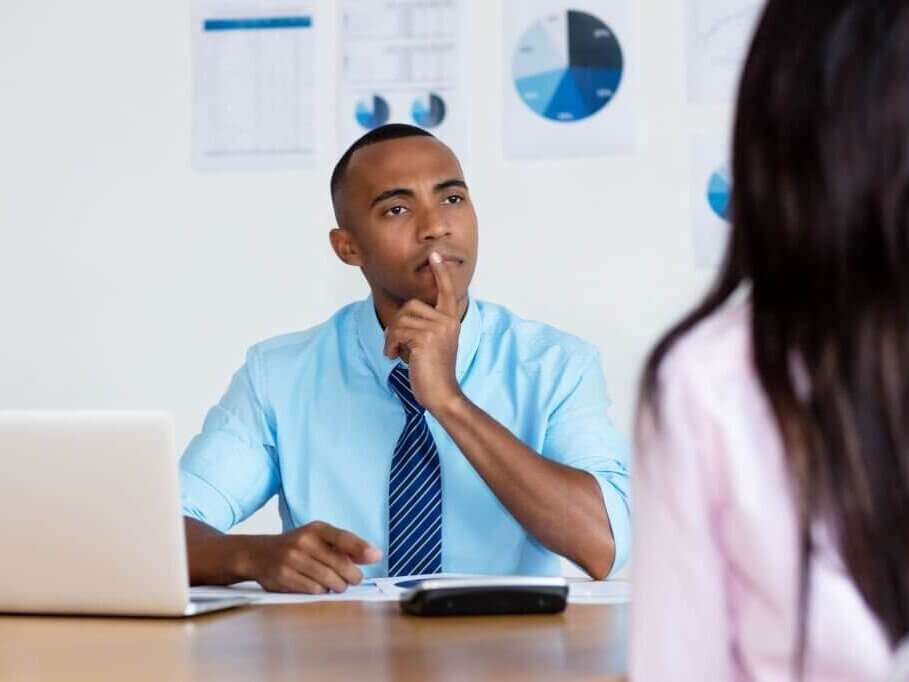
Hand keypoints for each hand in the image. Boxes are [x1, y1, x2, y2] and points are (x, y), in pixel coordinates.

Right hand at [245, 521, 381, 593]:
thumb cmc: (297, 547)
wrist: (258, 554)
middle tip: (352, 579)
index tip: (376, 557)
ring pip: (329, 580)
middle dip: (352, 576)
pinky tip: (317, 587)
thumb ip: (345, 546)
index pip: (344, 537)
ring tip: (336, 584)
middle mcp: (304, 541)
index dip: (361, 548)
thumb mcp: (318, 538)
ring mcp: (292, 559)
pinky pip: (313, 590)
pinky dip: (320, 592)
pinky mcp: (283, 577)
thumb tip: (374, 555)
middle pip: (341, 565)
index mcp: (316, 528)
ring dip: (338, 586)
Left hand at [383, 251, 462, 412]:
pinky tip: (393, 357)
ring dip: (391, 338)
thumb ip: (425, 326)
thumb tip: (403, 316)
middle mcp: (447, 321)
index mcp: (451, 320)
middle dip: (397, 324)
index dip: (441, 273)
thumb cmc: (433, 371)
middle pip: (410, 306)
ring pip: (401, 320)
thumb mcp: (433, 343)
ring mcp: (438, 329)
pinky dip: (389, 345)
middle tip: (396, 344)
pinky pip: (397, 332)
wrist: (442, 393)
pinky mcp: (425, 339)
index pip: (447, 291)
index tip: (436, 255)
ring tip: (395, 353)